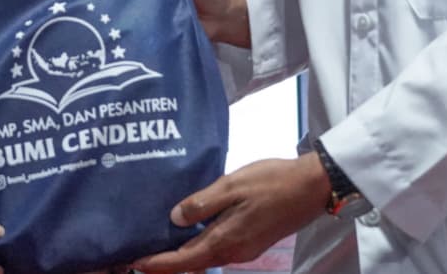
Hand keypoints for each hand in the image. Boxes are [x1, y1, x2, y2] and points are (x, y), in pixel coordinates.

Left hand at [133, 153, 329, 272]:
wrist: (311, 187)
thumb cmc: (271, 182)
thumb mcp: (232, 186)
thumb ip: (203, 203)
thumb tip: (174, 219)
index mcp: (226, 240)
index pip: (184, 260)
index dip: (159, 264)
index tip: (135, 263)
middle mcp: (234, 251)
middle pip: (193, 264)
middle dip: (167, 264)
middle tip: (141, 256)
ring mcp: (245, 248)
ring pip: (206, 257)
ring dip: (183, 256)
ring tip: (160, 244)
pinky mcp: (252, 241)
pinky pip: (218, 248)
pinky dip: (199, 247)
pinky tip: (191, 232)